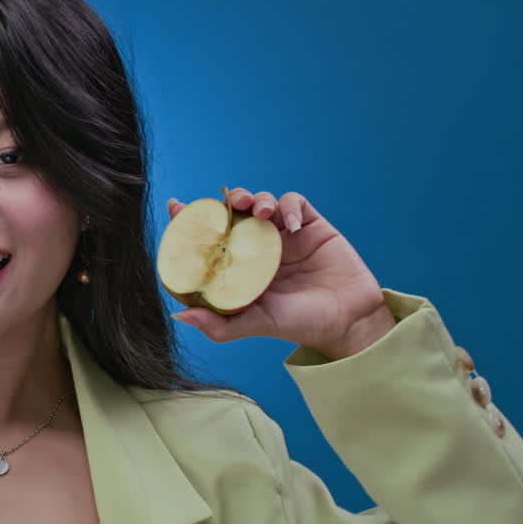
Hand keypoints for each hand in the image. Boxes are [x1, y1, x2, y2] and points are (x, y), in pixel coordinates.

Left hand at [166, 188, 394, 359]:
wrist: (346, 321)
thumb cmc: (298, 324)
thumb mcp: (255, 324)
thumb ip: (220, 324)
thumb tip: (179, 316)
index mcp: (240, 265)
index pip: (210, 236)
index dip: (192, 219)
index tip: (176, 206)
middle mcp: (258, 246)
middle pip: (234, 212)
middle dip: (227, 202)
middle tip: (229, 204)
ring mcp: (284, 234)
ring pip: (261, 201)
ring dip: (257, 199)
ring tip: (261, 211)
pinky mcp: (310, 225)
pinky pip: (295, 203)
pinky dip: (289, 206)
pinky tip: (292, 224)